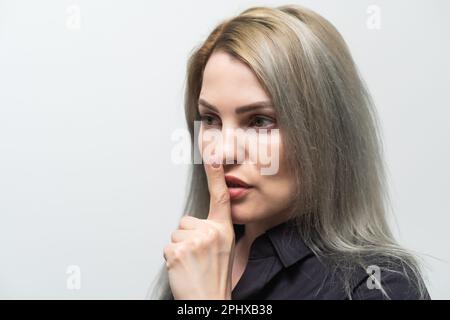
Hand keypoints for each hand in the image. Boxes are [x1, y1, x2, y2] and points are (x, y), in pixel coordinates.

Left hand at [163, 154, 234, 299]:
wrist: (209, 300)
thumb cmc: (215, 277)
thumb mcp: (223, 249)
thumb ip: (213, 231)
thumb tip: (196, 224)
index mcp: (223, 230)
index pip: (219, 198)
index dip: (215, 175)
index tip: (214, 156)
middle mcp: (211, 232)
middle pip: (185, 222)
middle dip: (187, 237)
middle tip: (198, 257)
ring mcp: (194, 241)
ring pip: (176, 235)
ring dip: (180, 249)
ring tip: (191, 264)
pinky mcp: (177, 251)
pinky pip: (168, 246)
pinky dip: (172, 258)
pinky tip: (184, 268)